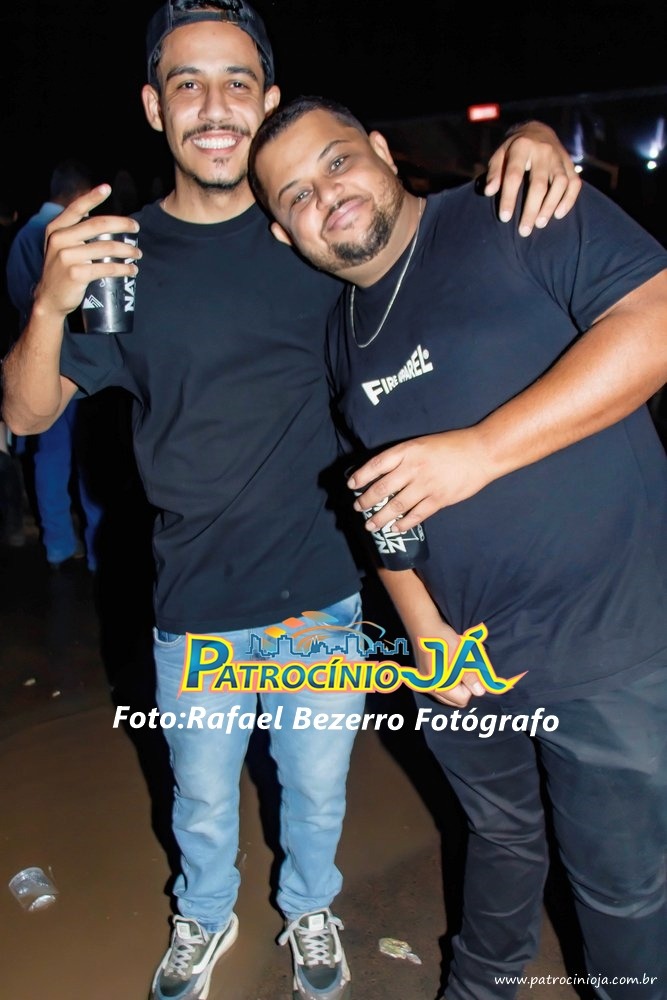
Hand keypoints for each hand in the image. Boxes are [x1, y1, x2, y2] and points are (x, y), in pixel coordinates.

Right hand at [33, 185, 140, 319]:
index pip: (76, 208)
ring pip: (107, 248)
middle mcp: (60, 239)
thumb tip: (107, 224)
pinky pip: (107, 268)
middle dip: (122, 225)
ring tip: (137, 254)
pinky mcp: (77, 274)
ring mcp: (67, 257)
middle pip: (98, 225)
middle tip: (136, 228)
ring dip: (127, 251)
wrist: (49, 298)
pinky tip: (132, 269)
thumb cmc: (61, 270)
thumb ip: (75, 233)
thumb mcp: (61, 247)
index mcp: (55, 229)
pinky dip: (123, 269)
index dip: (92, 196)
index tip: (107, 188)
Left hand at [347, 428, 490, 533]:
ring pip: (396, 505)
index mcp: (408, 450)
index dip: (362, 476)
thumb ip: (404, 457)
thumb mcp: (422, 444)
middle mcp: (414, 468)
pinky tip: (395, 528)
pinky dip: (403, 523)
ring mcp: (426, 485)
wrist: (482, 452)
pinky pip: (416, 515)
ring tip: (370, 525)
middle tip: (358, 508)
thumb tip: (383, 473)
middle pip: (382, 488)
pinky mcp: (439, 499)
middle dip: (366, 501)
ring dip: (380, 517)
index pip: (377, 464)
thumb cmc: (452, 445)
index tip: (352, 485)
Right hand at [412, 624, 485, 707]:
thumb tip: (480, 692)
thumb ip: (471, 676)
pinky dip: (448, 680)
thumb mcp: (461, 656)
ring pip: (448, 694)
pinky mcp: (423, 677)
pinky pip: (441, 687)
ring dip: (456, 684)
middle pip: (455, 700)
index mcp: (439, 685)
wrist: (424, 626)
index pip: (463, 699)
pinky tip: (449, 665)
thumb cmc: (443, 640)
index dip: (470, 686)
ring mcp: (425, 683)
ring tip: (457, 666)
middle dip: (464, 687)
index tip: (469, 670)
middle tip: (464, 669)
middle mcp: (430, 688)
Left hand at [485, 121, 581, 236]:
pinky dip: (569, 200)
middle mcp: (543, 151)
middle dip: (531, 209)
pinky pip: (574, 183)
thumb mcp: (499, 155)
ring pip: (560, 183)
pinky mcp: (570, 164)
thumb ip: (494, 172)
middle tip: (523, 231)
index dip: (509, 198)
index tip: (505, 218)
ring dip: (550, 206)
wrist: (538, 131)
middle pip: (539, 184)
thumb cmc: (514, 150)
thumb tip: (489, 191)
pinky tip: (558, 215)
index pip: (514, 175)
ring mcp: (559, 157)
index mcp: (522, 147)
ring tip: (540, 224)